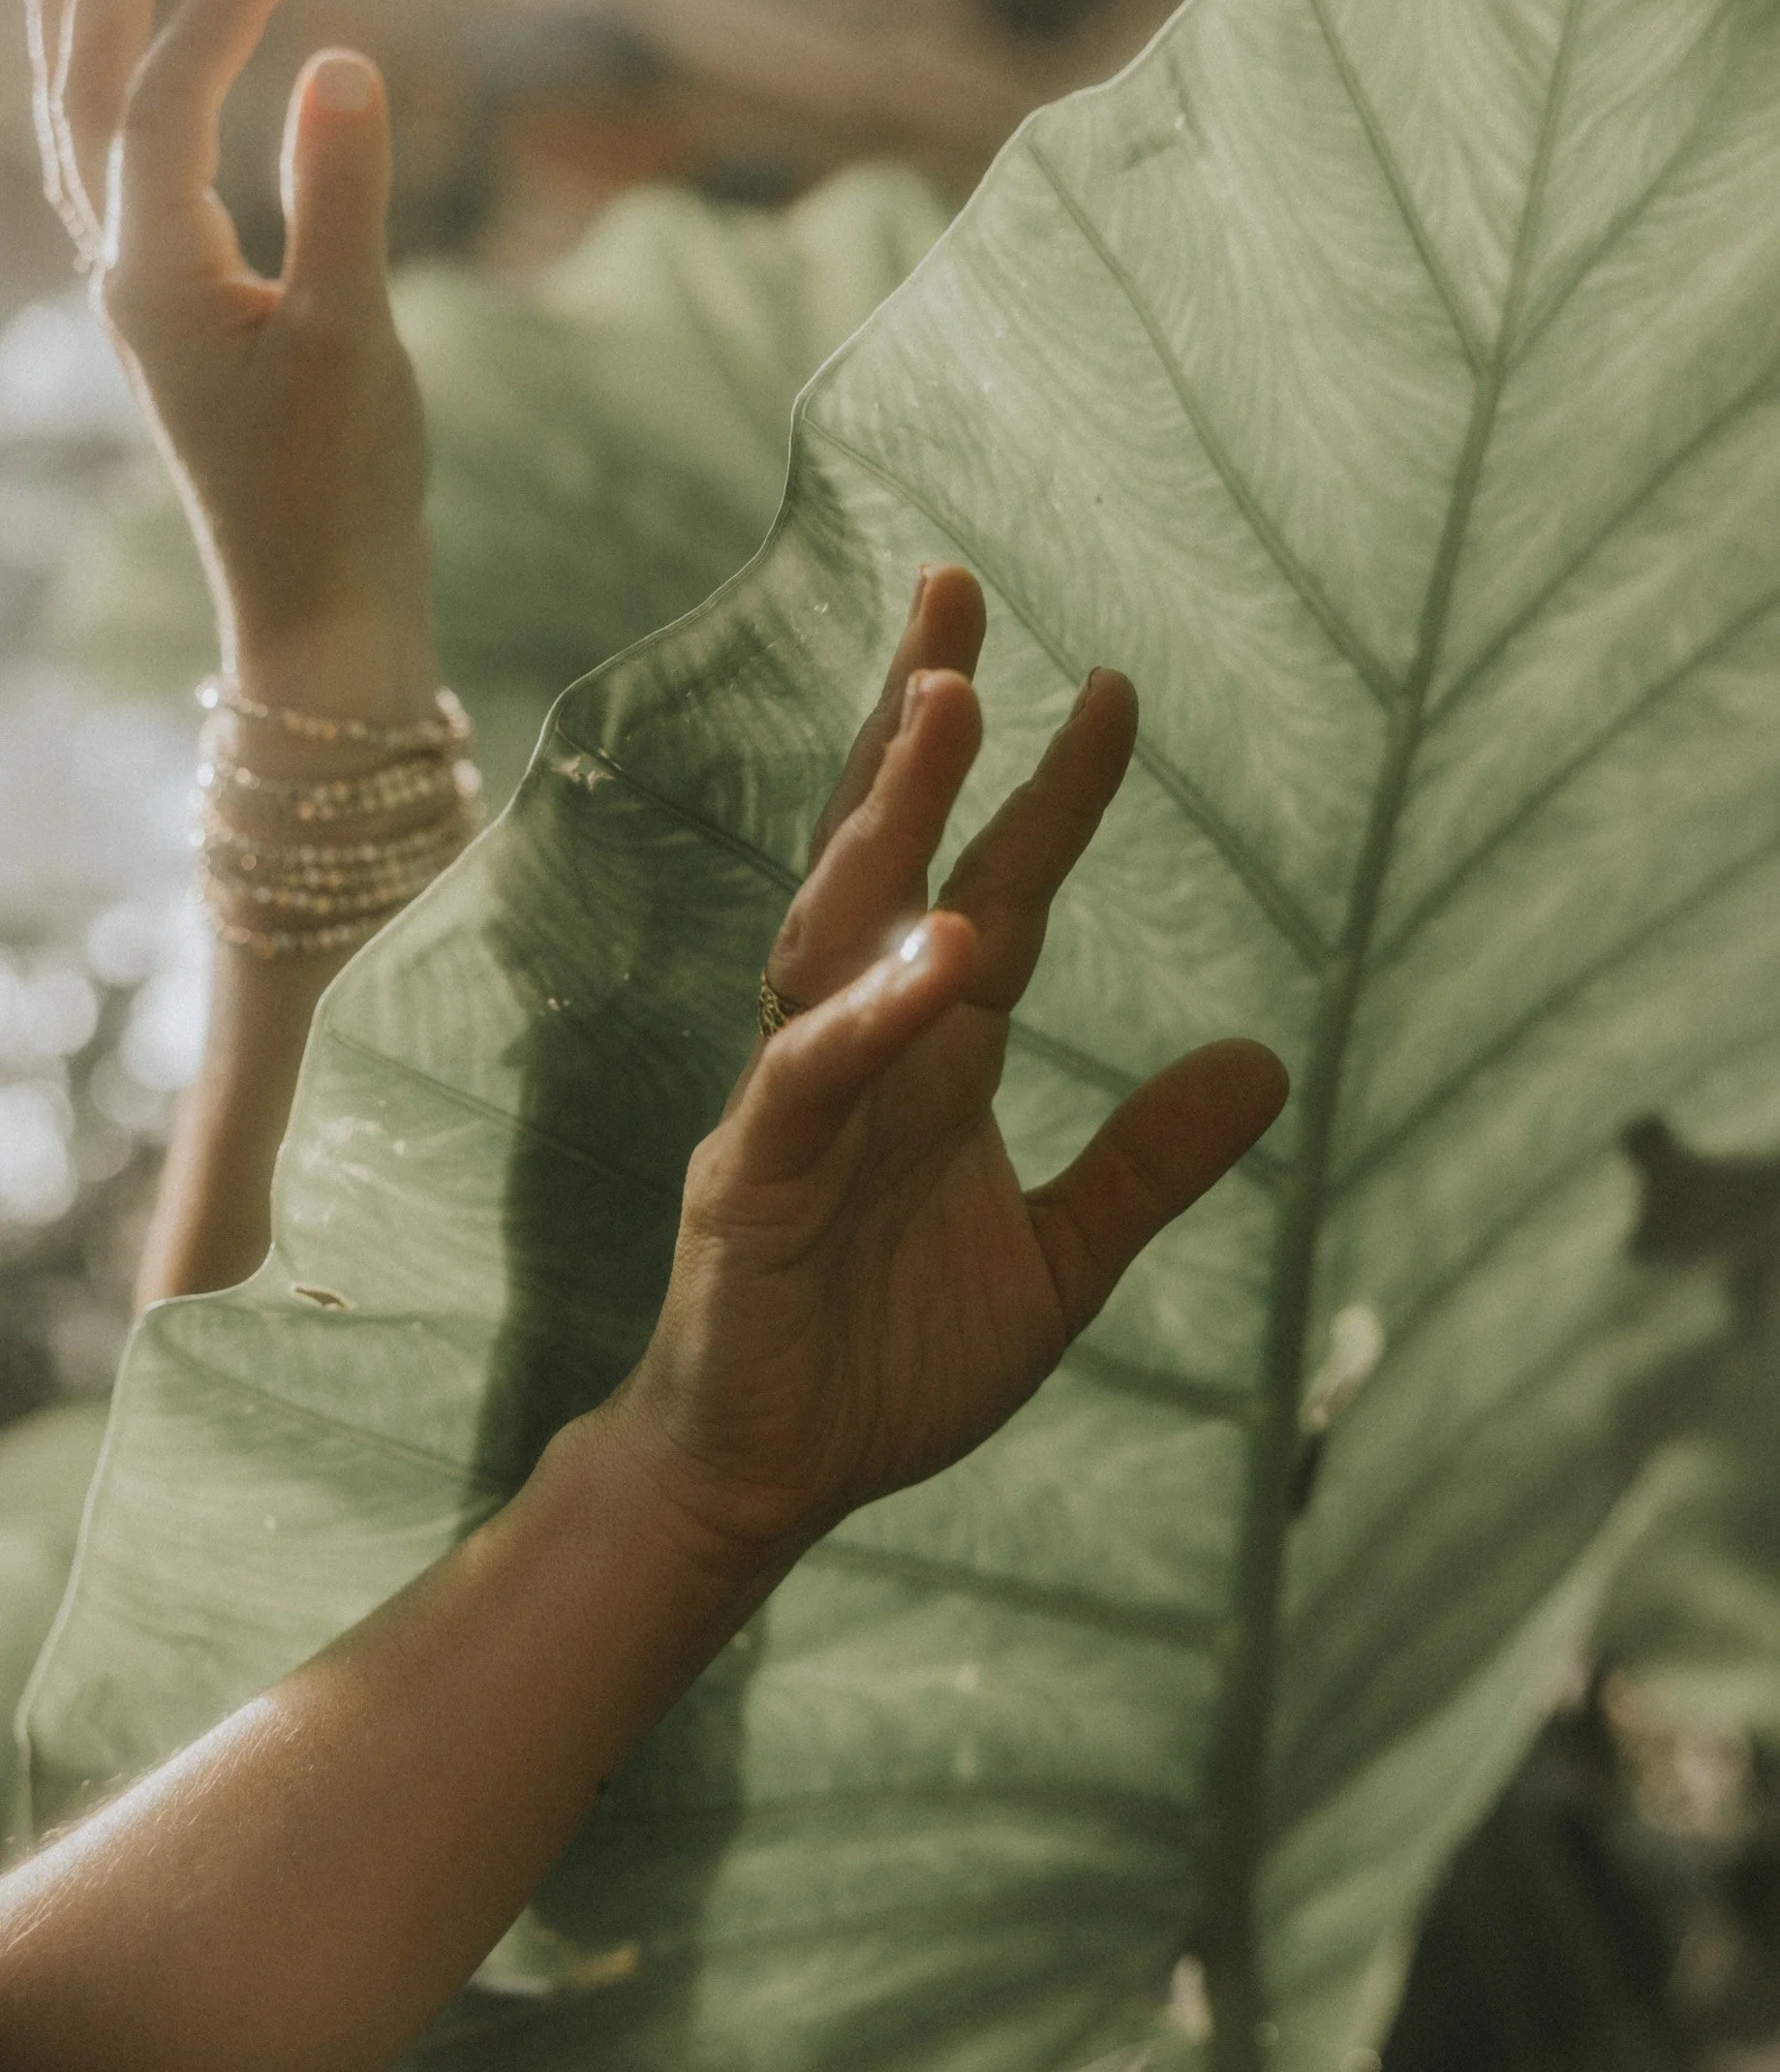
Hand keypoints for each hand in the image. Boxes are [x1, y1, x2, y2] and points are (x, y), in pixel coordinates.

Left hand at [14, 0, 435, 719]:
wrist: (319, 610)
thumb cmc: (341, 488)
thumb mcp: (355, 339)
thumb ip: (344, 197)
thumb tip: (341, 57)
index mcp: (158, 274)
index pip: (171, 97)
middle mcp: (126, 279)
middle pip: (89, 98)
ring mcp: (145, 308)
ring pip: (85, 147)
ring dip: (77, 42)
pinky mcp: (178, 335)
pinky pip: (120, 199)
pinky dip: (110, 126)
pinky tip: (131, 116)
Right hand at [614, 566, 1287, 1561]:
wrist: (769, 1483)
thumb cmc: (886, 1364)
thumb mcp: (1058, 1262)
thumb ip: (1148, 1164)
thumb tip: (1268, 1058)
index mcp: (936, 1056)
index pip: (999, 890)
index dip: (1052, 794)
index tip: (1112, 689)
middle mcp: (862, 1045)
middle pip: (890, 852)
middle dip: (920, 723)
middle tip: (957, 588)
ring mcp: (796, 1098)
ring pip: (838, 925)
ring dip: (891, 815)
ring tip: (949, 702)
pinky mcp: (751, 1177)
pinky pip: (809, 1077)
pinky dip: (870, 1016)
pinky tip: (937, 952)